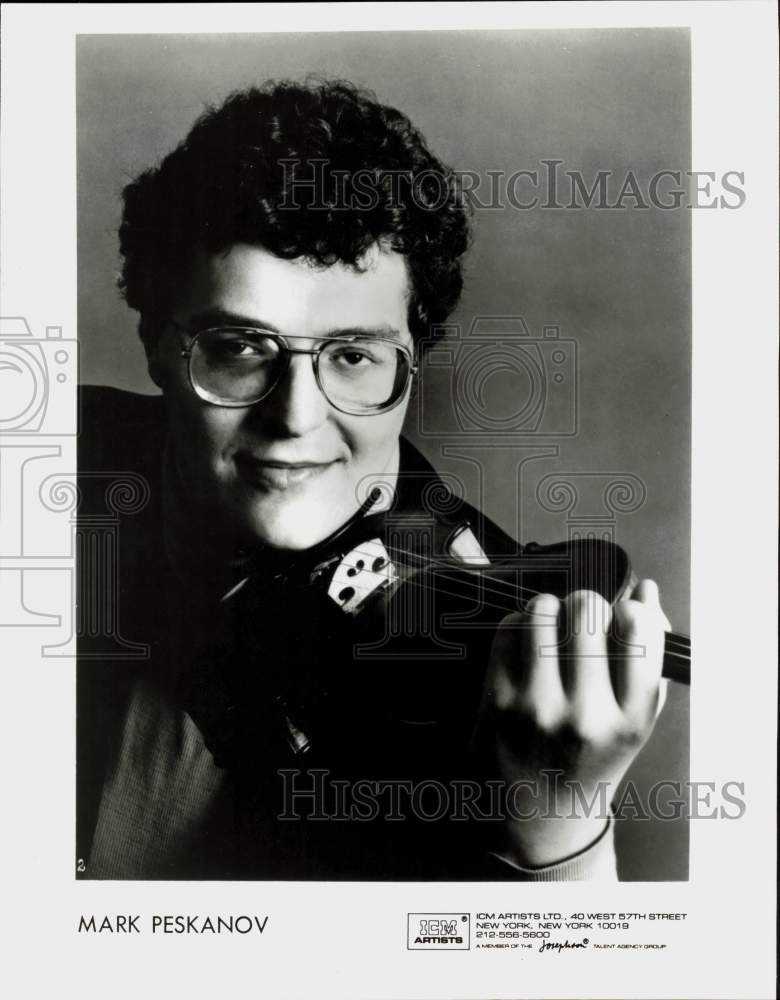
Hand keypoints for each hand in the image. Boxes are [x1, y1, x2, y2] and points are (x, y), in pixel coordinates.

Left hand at [473, 581, 667, 866]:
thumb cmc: (590, 760)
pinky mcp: (497, 702)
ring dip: (549, 608)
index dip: (630, 610)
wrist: (539, 818)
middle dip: (586, 604)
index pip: (641, 629)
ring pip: (543, 610)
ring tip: (552, 627)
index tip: (621, 618)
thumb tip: (647, 591)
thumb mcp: (635, 722)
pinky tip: (525, 644)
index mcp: (631, 720)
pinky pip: (508, 629)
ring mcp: (537, 708)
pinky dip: (518, 625)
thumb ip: (650, 657)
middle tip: (581, 621)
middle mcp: (586, 715)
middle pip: (588, 608)